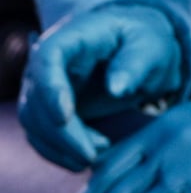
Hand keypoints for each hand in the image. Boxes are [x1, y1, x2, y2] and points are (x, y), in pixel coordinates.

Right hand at [19, 5, 182, 171]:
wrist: (138, 51)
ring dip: (61, 147)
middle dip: (61, 133)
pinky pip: (43, 137)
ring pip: (35, 124)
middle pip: (37, 100)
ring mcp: (43, 88)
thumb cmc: (144, 41)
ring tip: (97, 154)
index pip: (47, 60)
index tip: (64, 117)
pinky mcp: (47, 112)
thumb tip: (117, 88)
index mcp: (71, 37)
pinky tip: (90, 155)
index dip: (50, 89)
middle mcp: (48, 63)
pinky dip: (61, 152)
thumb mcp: (151, 44)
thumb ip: (136, 62)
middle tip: (91, 155)